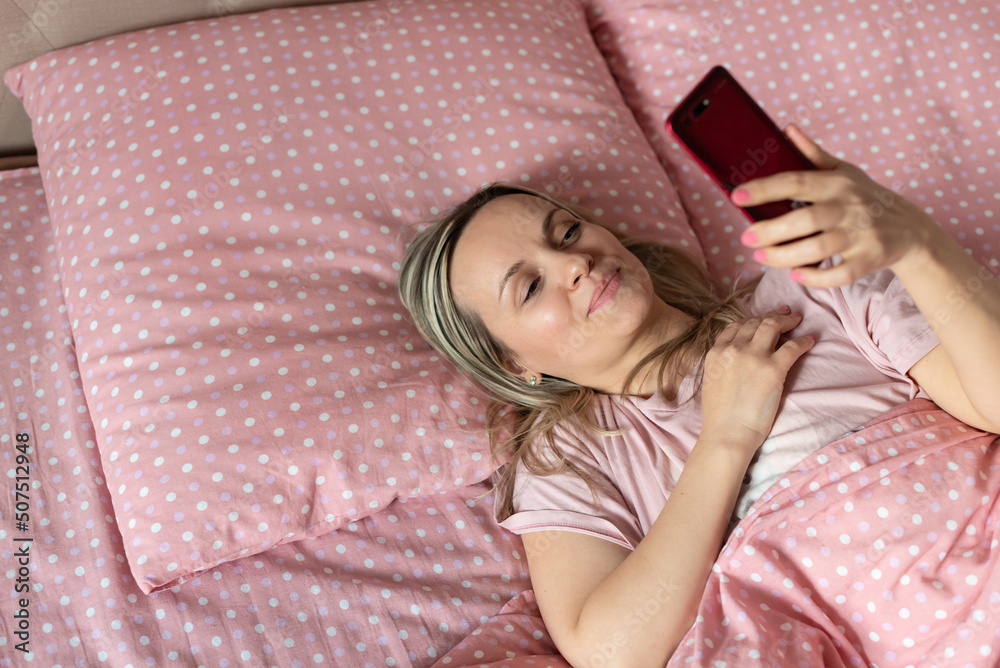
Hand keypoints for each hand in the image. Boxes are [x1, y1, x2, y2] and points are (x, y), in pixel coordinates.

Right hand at [700, 307, 813, 452]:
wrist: (727, 433)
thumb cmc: (720, 416)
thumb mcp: (712, 381)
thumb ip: (722, 364)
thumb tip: (737, 360)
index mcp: (716, 353)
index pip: (735, 326)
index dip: (751, 320)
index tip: (761, 319)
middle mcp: (733, 349)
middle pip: (755, 322)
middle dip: (771, 316)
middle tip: (784, 314)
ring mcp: (753, 356)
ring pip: (772, 326)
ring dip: (787, 321)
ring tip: (797, 320)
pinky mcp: (773, 368)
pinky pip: (793, 347)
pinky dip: (803, 341)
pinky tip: (810, 340)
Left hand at [733, 124, 936, 287]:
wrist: (909, 227)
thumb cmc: (865, 196)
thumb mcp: (843, 171)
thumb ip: (812, 154)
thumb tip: (786, 129)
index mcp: (836, 183)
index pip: (796, 181)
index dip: (765, 188)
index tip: (737, 196)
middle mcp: (848, 206)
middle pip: (805, 220)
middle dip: (771, 231)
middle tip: (745, 238)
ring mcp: (861, 234)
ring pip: (819, 249)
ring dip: (785, 256)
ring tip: (761, 257)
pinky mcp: (869, 258)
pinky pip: (841, 273)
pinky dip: (816, 277)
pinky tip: (796, 274)